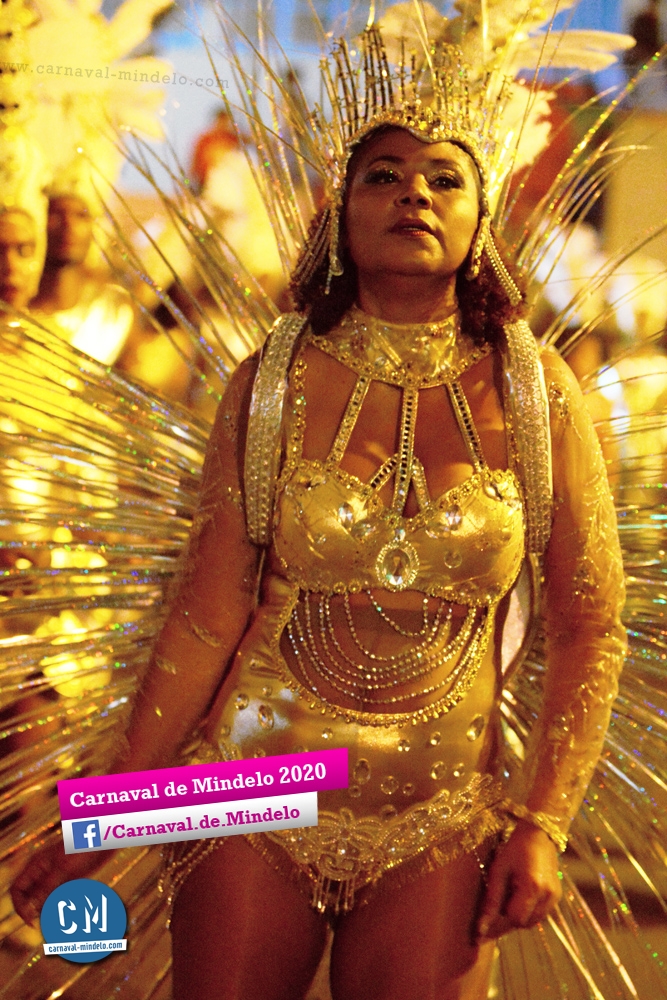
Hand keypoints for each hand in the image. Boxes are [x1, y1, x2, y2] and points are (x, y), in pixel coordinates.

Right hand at [11, 840, 105, 926]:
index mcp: (36, 865)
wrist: (105, 839)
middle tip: (49, 920)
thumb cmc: (82, 847)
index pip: (17, 890)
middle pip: (30, 897)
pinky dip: (64, 905)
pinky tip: (73, 908)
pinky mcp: (70, 880)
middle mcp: (43, 872)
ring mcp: (56, 876)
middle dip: (37, 910)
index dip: (20, 906)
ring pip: (46, 900)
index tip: (31, 920)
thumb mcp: (63, 868)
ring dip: (51, 909)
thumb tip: (32, 908)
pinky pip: (61, 897)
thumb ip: (46, 887)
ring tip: (62, 915)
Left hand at [476, 820, 561, 939]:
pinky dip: (529, 909)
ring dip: (520, 913)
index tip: (496, 899)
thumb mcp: (498, 872)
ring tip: (515, 889)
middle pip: (524, 923)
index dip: (502, 913)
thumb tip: (480, 930)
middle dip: (510, 914)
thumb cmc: (514, 849)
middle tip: (505, 891)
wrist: (537, 834)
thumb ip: (491, 902)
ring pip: (532, 921)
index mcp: (533, 888)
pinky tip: (524, 891)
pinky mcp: (557, 896)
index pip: (514, 919)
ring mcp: (555, 897)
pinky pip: (540, 914)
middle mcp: (548, 896)